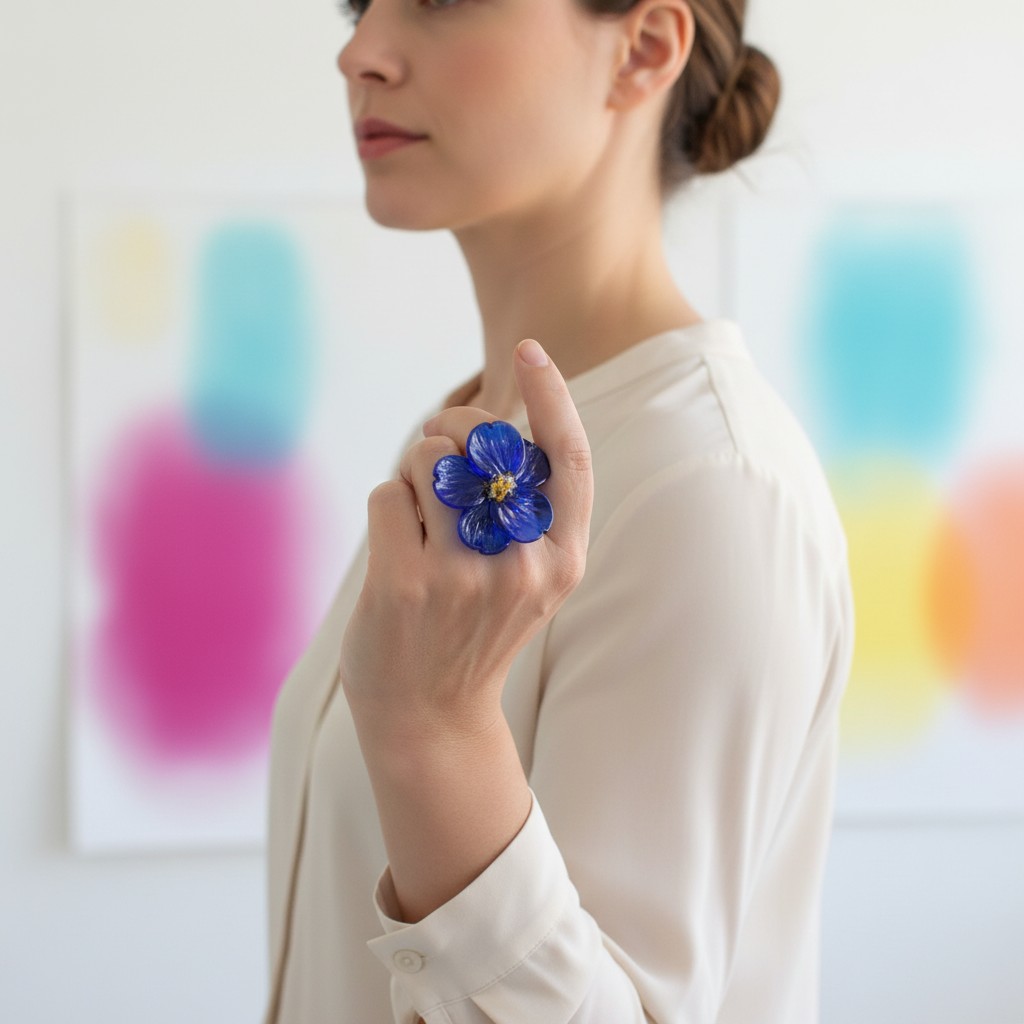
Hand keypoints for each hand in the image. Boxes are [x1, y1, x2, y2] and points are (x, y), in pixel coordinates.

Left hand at [337, 338, 593, 739]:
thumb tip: (485, 425)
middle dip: (451, 431)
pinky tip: (396, 552)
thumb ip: (528, 512)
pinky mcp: (406, 584)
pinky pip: (387, 493)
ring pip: (430, 459)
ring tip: (419, 522)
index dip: (553, 396)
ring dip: (413, 475)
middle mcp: (522, 565)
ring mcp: (464, 575)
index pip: (569, 458)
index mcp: (562, 559)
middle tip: (437, 458)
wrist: (429, 717)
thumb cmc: (475, 631)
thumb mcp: (529, 580)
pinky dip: (386, 507)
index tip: (530, 351)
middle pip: (485, 441)